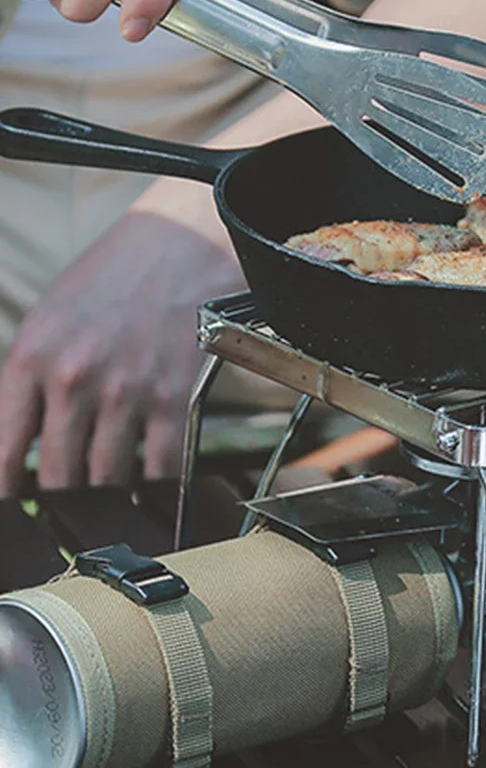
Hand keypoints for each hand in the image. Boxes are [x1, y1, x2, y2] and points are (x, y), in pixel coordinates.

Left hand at [0, 211, 245, 495]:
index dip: (5, 494)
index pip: (3, 450)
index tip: (13, 515)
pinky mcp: (175, 400)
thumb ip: (33, 378)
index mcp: (31, 358)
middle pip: (57, 477)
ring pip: (107, 480)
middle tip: (67, 523)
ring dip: (108, 504)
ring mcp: (127, 393)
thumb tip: (25, 439)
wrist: (184, 244)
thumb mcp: (52, 317)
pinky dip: (157, 493)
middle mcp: (74, 381)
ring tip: (110, 514)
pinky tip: (154, 501)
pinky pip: (161, 469)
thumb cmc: (115, 276)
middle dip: (60, 506)